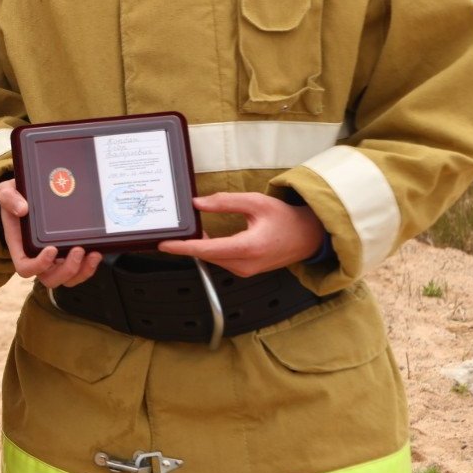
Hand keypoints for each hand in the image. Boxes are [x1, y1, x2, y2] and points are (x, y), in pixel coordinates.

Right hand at [0, 179, 101, 287]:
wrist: (27, 194)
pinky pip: (78, 270)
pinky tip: (97, 253)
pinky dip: (89, 267)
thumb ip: (8, 198)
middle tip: (78, 250)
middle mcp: (36, 257)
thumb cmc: (15, 197)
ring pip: (67, 278)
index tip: (51, 250)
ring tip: (93, 254)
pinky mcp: (66, 254)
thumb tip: (22, 209)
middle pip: (49, 278)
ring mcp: (53, 259)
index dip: (39, 265)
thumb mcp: (5, 192)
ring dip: (81, 271)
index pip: (25, 268)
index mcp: (20, 246)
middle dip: (66, 270)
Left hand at [158, 192, 325, 276]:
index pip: (208, 249)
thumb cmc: (285, 218)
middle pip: (207, 255)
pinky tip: (201, 237)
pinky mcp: (245, 270)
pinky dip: (209, 250)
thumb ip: (225, 201)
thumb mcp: (256, 202)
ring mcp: (245, 270)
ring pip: (212, 258)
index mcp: (249, 248)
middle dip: (186, 244)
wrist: (308, 237)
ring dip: (197, 246)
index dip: (183, 247)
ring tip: (183, 231)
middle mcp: (246, 264)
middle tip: (169, 230)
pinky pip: (220, 260)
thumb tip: (197, 202)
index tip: (164, 244)